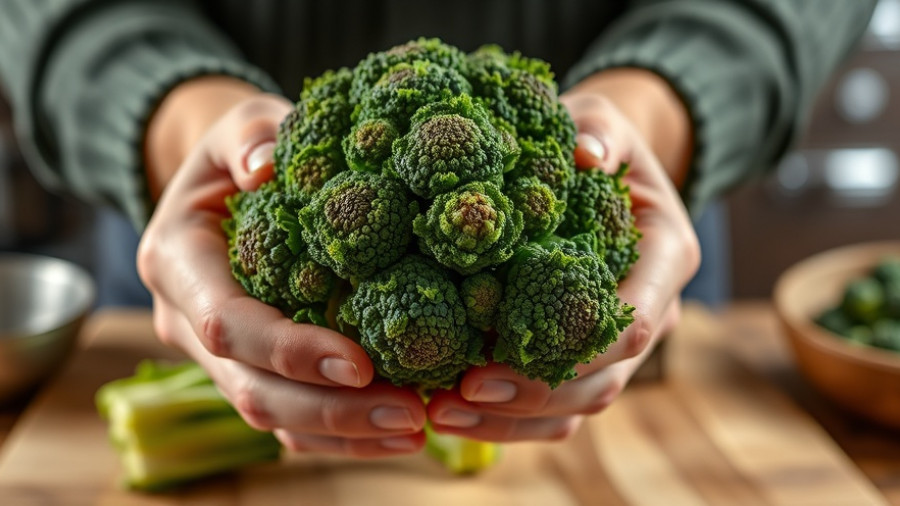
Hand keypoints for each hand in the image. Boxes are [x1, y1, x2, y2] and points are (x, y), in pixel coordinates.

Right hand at [137, 79, 426, 457]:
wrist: (229, 180)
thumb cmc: (243, 149)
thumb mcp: (242, 123)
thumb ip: (249, 137)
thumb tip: (266, 168)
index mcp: (177, 262)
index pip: (227, 324)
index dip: (290, 350)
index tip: (361, 364)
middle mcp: (187, 321)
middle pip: (251, 389)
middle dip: (329, 410)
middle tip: (410, 414)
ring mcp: (217, 356)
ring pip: (271, 418)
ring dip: (343, 433)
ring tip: (417, 429)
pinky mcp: (250, 370)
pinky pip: (288, 423)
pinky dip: (340, 435)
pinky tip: (399, 433)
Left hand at [426, 70, 700, 441]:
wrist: (601, 164)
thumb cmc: (597, 139)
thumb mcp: (601, 118)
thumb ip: (598, 130)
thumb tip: (585, 152)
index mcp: (664, 256)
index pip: (635, 320)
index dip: (572, 351)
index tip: (498, 359)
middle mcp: (652, 308)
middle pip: (603, 379)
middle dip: (530, 397)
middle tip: (456, 396)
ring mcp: (621, 342)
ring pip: (579, 406)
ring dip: (512, 420)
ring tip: (441, 413)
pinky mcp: (586, 356)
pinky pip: (558, 407)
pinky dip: (510, 419)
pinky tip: (452, 411)